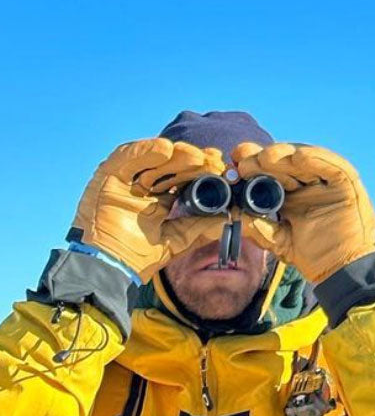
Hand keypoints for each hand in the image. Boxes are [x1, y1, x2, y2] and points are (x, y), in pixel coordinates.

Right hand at [70, 139, 228, 280]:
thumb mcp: (176, 239)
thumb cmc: (138, 256)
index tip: (220, 167)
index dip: (202, 171)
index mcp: (158, 199)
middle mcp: (143, 187)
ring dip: (176, 156)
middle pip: (171, 167)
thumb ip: (199, 227)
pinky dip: (145, 150)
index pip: (183, 179)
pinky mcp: (108, 176)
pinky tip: (165, 149)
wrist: (109, 267)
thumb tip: (225, 219)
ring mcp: (126, 180)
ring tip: (196, 157)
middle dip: (193, 162)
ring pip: (154, 160)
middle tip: (213, 161)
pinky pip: (127, 157)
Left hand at [232, 143, 374, 282]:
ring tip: (265, 157)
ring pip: (305, 161)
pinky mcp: (347, 183)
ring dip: (284, 155)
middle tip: (243, 157)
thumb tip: (235, 214)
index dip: (252, 167)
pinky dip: (316, 159)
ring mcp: (327, 183)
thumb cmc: (315, 257)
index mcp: (291, 197)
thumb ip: (259, 229)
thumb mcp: (280, 242)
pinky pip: (332, 166)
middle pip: (284, 164)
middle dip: (263, 158)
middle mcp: (308, 186)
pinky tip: (298, 157)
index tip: (234, 166)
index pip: (270, 175)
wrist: (343, 270)